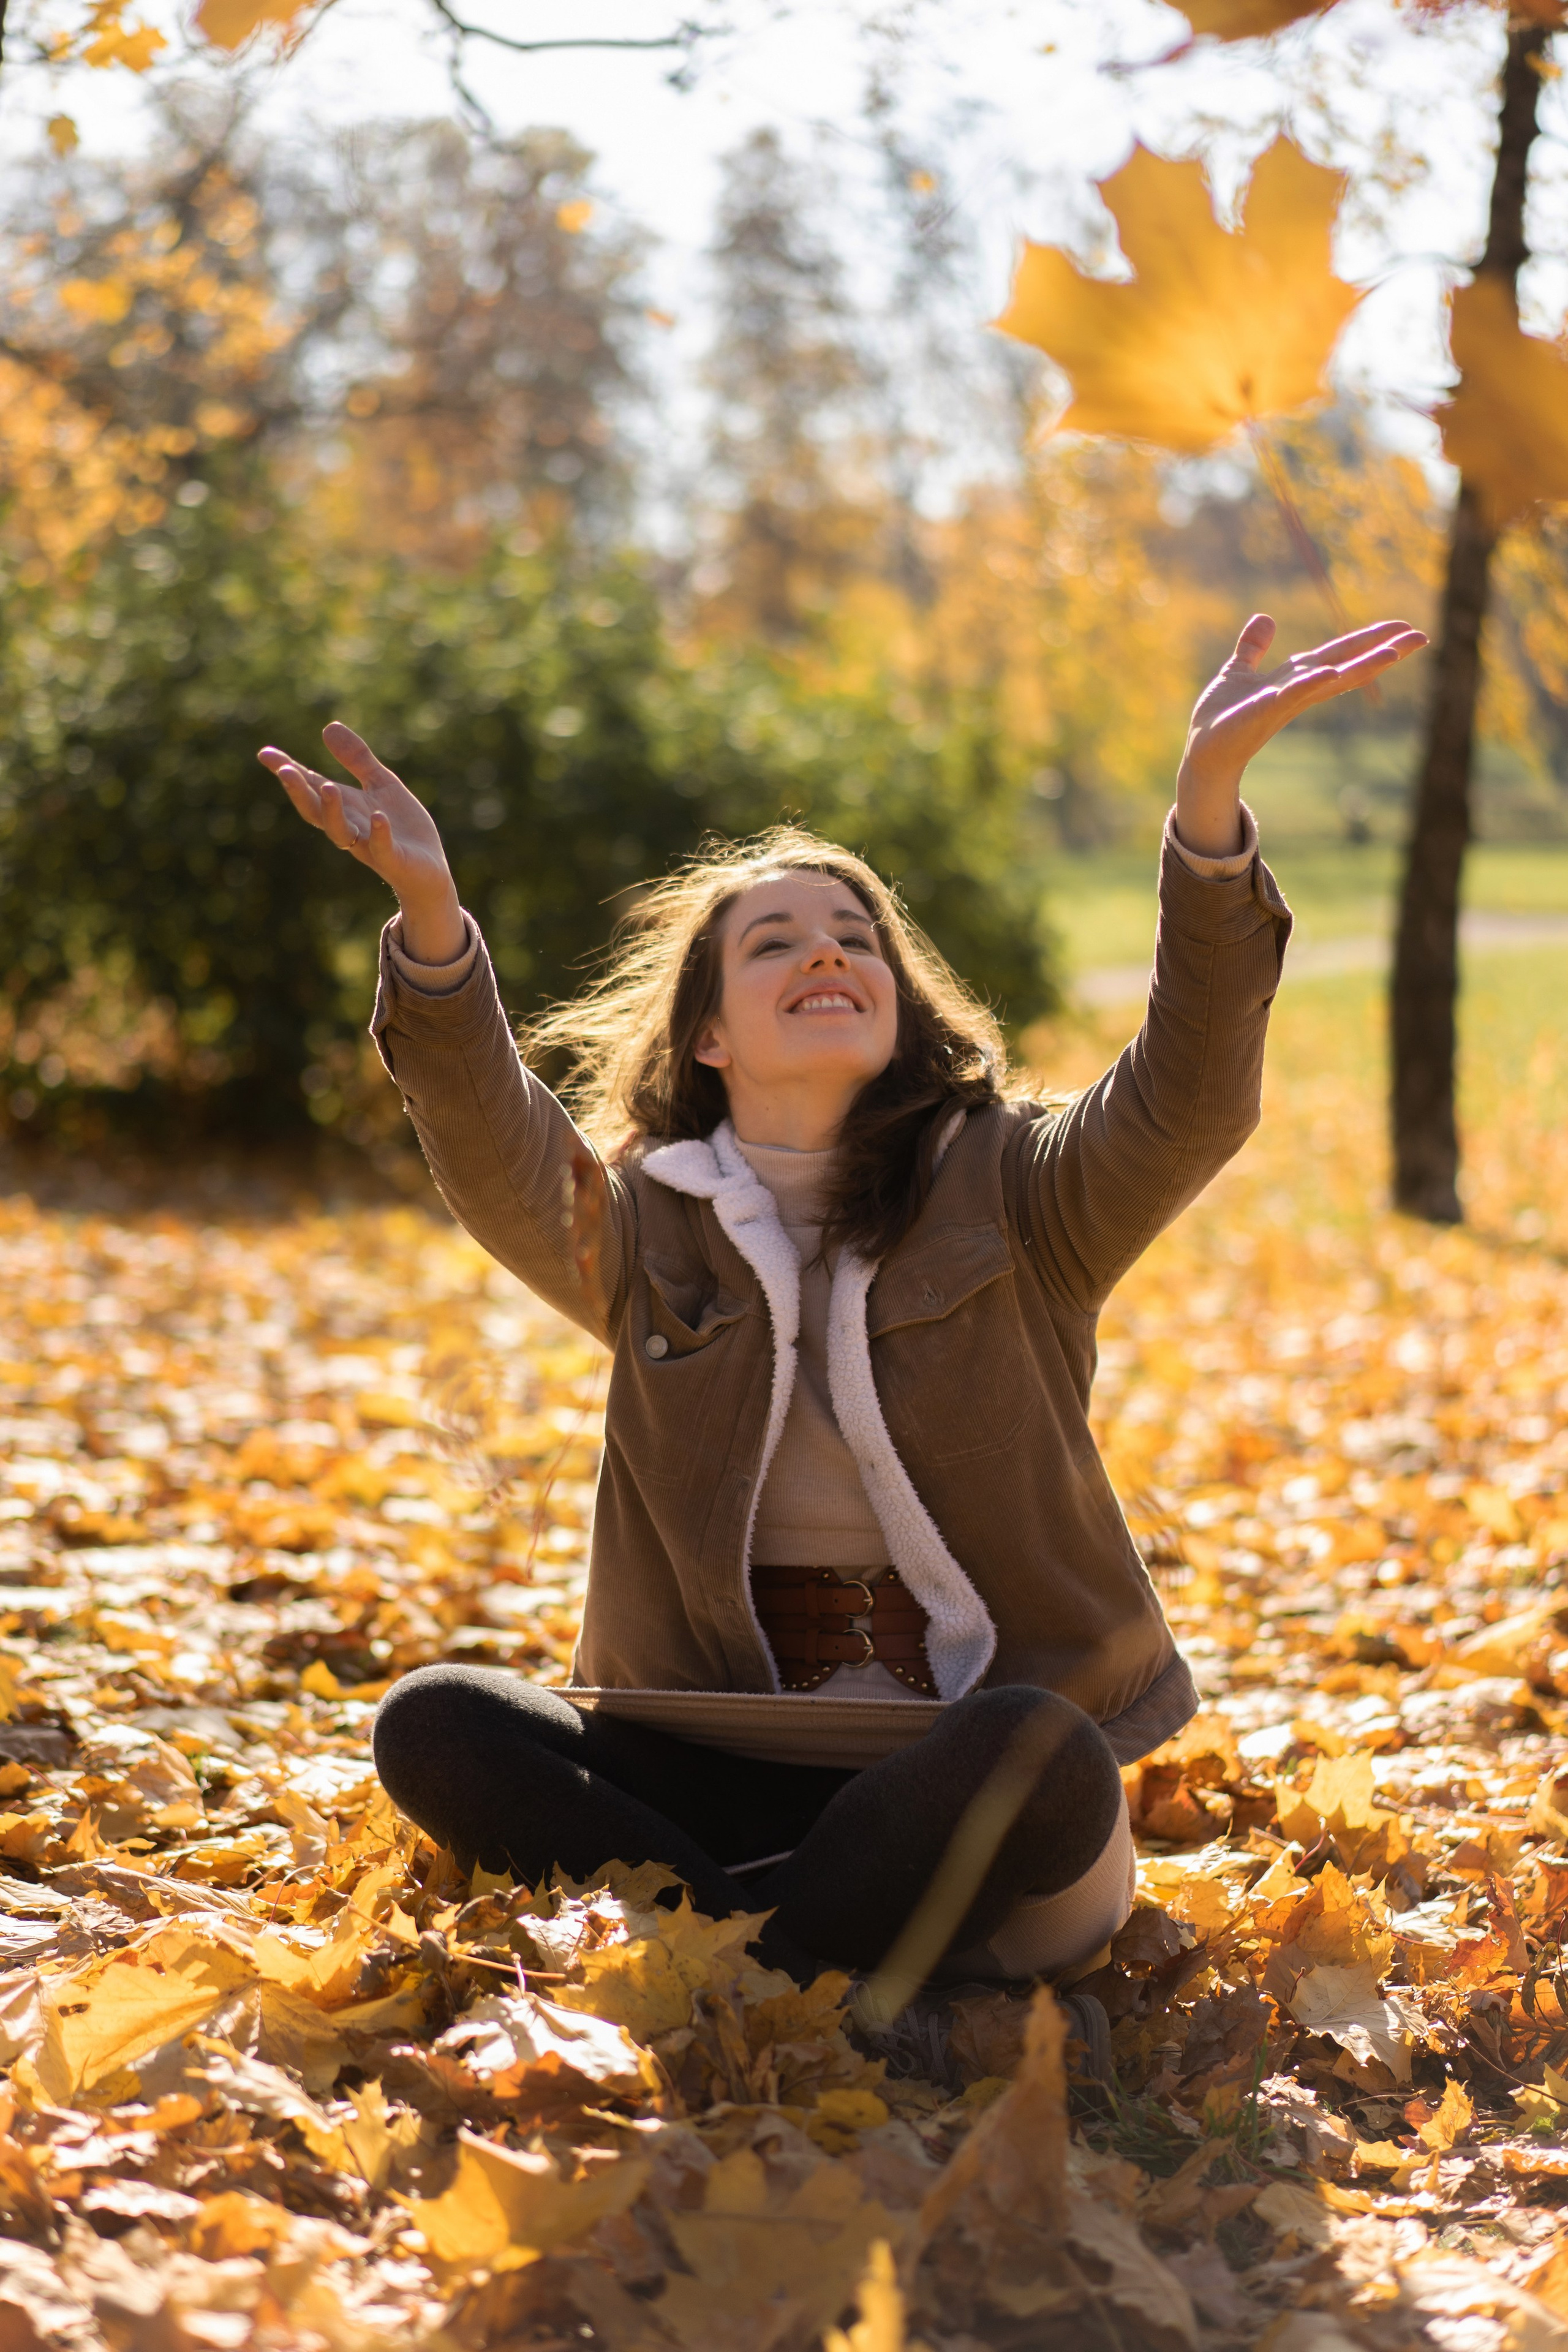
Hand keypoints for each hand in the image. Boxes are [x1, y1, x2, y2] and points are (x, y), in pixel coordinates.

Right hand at [258, 723, 465, 963]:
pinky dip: (379, 834)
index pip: (312, 787)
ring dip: (332, 811)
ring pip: (341, 832)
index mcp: (346, 808)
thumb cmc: (404, 828)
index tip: (265, 753)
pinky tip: (378, 816)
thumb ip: (356, 758)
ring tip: (328, 787)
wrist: (430, 872)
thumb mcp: (382, 783)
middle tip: (284, 771)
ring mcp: (370, 846)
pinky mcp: (394, 861)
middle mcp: (351, 828)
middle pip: (316, 811)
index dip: (289, 771)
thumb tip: (328, 726)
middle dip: (300, 792)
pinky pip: (383, 848)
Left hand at [1176, 613, 1427, 858]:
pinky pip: (1290, 695)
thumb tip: (1265, 617)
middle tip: (1421, 637)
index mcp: (1295, 677)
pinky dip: (1309, 684)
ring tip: (1393, 653)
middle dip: (1384, 651)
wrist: (1203, 750)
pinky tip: (1329, 674)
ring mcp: (1284, 702)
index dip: (1371, 639)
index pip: (1340, 653)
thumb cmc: (1222, 717)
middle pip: (1349, 665)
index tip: (1404, 627)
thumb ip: (1253, 648)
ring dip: (1361, 668)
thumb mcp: (1238, 672)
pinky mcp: (1262, 712)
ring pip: (1330, 681)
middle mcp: (1298, 689)